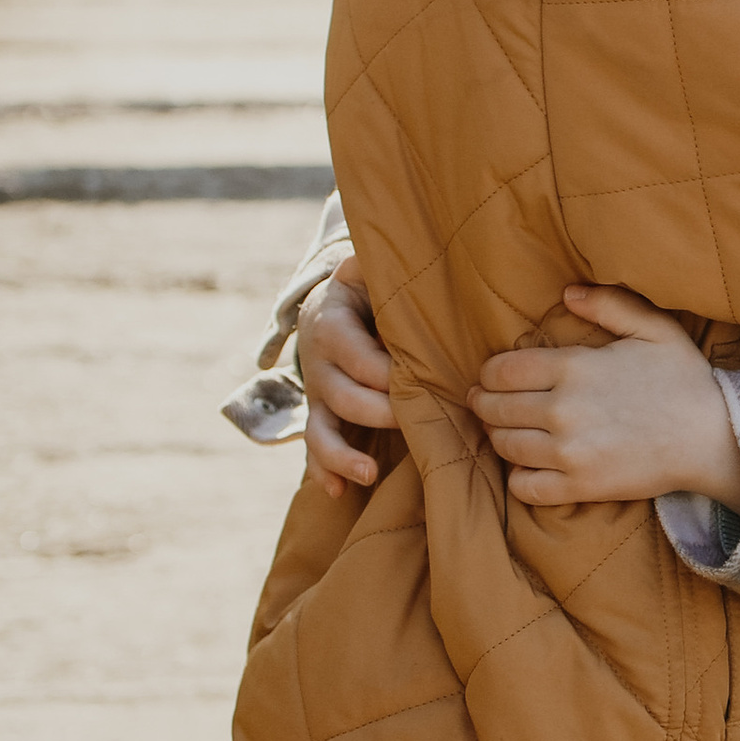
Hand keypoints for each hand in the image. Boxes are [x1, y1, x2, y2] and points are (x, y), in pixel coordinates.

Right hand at [300, 269, 392, 497]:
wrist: (330, 307)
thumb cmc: (365, 289)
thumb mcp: (366, 269)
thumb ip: (376, 263)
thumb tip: (403, 247)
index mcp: (332, 323)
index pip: (358, 356)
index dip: (388, 375)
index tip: (424, 381)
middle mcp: (318, 363)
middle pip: (342, 397)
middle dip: (379, 413)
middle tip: (414, 421)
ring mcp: (317, 395)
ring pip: (320, 430)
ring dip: (341, 456)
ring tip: (368, 474)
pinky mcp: (321, 416)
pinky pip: (315, 448)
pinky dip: (324, 472)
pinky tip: (338, 492)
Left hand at [468, 286, 739, 509]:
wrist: (715, 439)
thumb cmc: (686, 381)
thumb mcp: (655, 328)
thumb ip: (610, 305)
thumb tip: (568, 293)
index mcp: (575, 368)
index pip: (502, 371)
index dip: (489, 374)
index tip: (491, 377)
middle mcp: (563, 410)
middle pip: (495, 409)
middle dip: (485, 404)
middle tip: (485, 404)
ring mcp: (569, 452)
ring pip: (504, 446)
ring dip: (497, 438)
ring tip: (504, 432)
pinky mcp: (580, 486)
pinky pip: (524, 487)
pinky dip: (518, 478)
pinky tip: (528, 466)